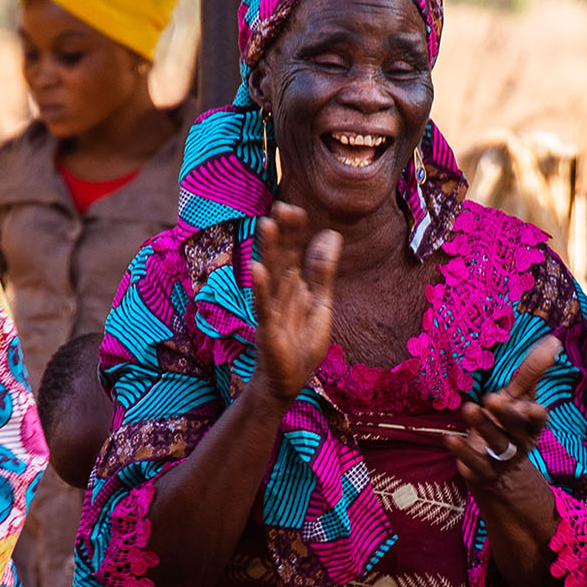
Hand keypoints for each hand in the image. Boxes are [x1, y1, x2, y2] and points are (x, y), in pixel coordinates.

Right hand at [250, 202, 341, 400]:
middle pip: (280, 256)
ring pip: (270, 275)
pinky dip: (260, 288)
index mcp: (294, 282)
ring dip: (267, 250)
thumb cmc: (302, 341)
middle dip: (281, 233)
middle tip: (280, 207)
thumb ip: (323, 272)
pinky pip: (264, 305)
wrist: (290, 379)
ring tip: (266, 225)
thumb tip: (330, 234)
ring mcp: (272, 308)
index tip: (293, 209)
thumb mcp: (320, 302)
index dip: (293, 230)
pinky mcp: (267, 328)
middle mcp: (280, 290)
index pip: (293, 250)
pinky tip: (256, 269)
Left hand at [446, 336, 558, 497]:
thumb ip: (532, 372)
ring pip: (494, 443)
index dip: (536, 416)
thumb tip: (554, 340)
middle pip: (514, 429)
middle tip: (492, 399)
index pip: (537, 421)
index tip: (535, 407)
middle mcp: (519, 442)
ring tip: (469, 409)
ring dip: (482, 426)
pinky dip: (462, 451)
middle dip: (505, 415)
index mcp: (530, 425)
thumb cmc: (508, 424)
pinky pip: (472, 461)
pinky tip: (449, 438)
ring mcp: (501, 459)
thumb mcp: (520, 399)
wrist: (498, 471)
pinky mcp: (482, 471)